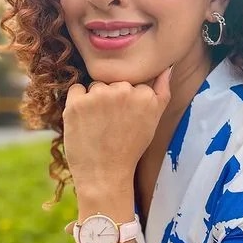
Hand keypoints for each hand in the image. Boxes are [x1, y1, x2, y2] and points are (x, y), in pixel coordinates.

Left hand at [62, 65, 172, 189]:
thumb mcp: (153, 121)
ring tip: (98, 125)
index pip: (132, 82)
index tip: (125, 119)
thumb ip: (162, 92)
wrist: (105, 174)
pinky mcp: (77, 103)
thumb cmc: (130, 149)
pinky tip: (85, 121)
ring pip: (95, 86)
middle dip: (111, 98)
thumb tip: (166, 67)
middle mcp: (123, 91)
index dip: (126, 101)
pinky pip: (76, 90)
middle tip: (112, 125)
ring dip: (94, 100)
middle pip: (113, 82)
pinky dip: (77, 103)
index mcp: (144, 95)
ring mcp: (98, 95)